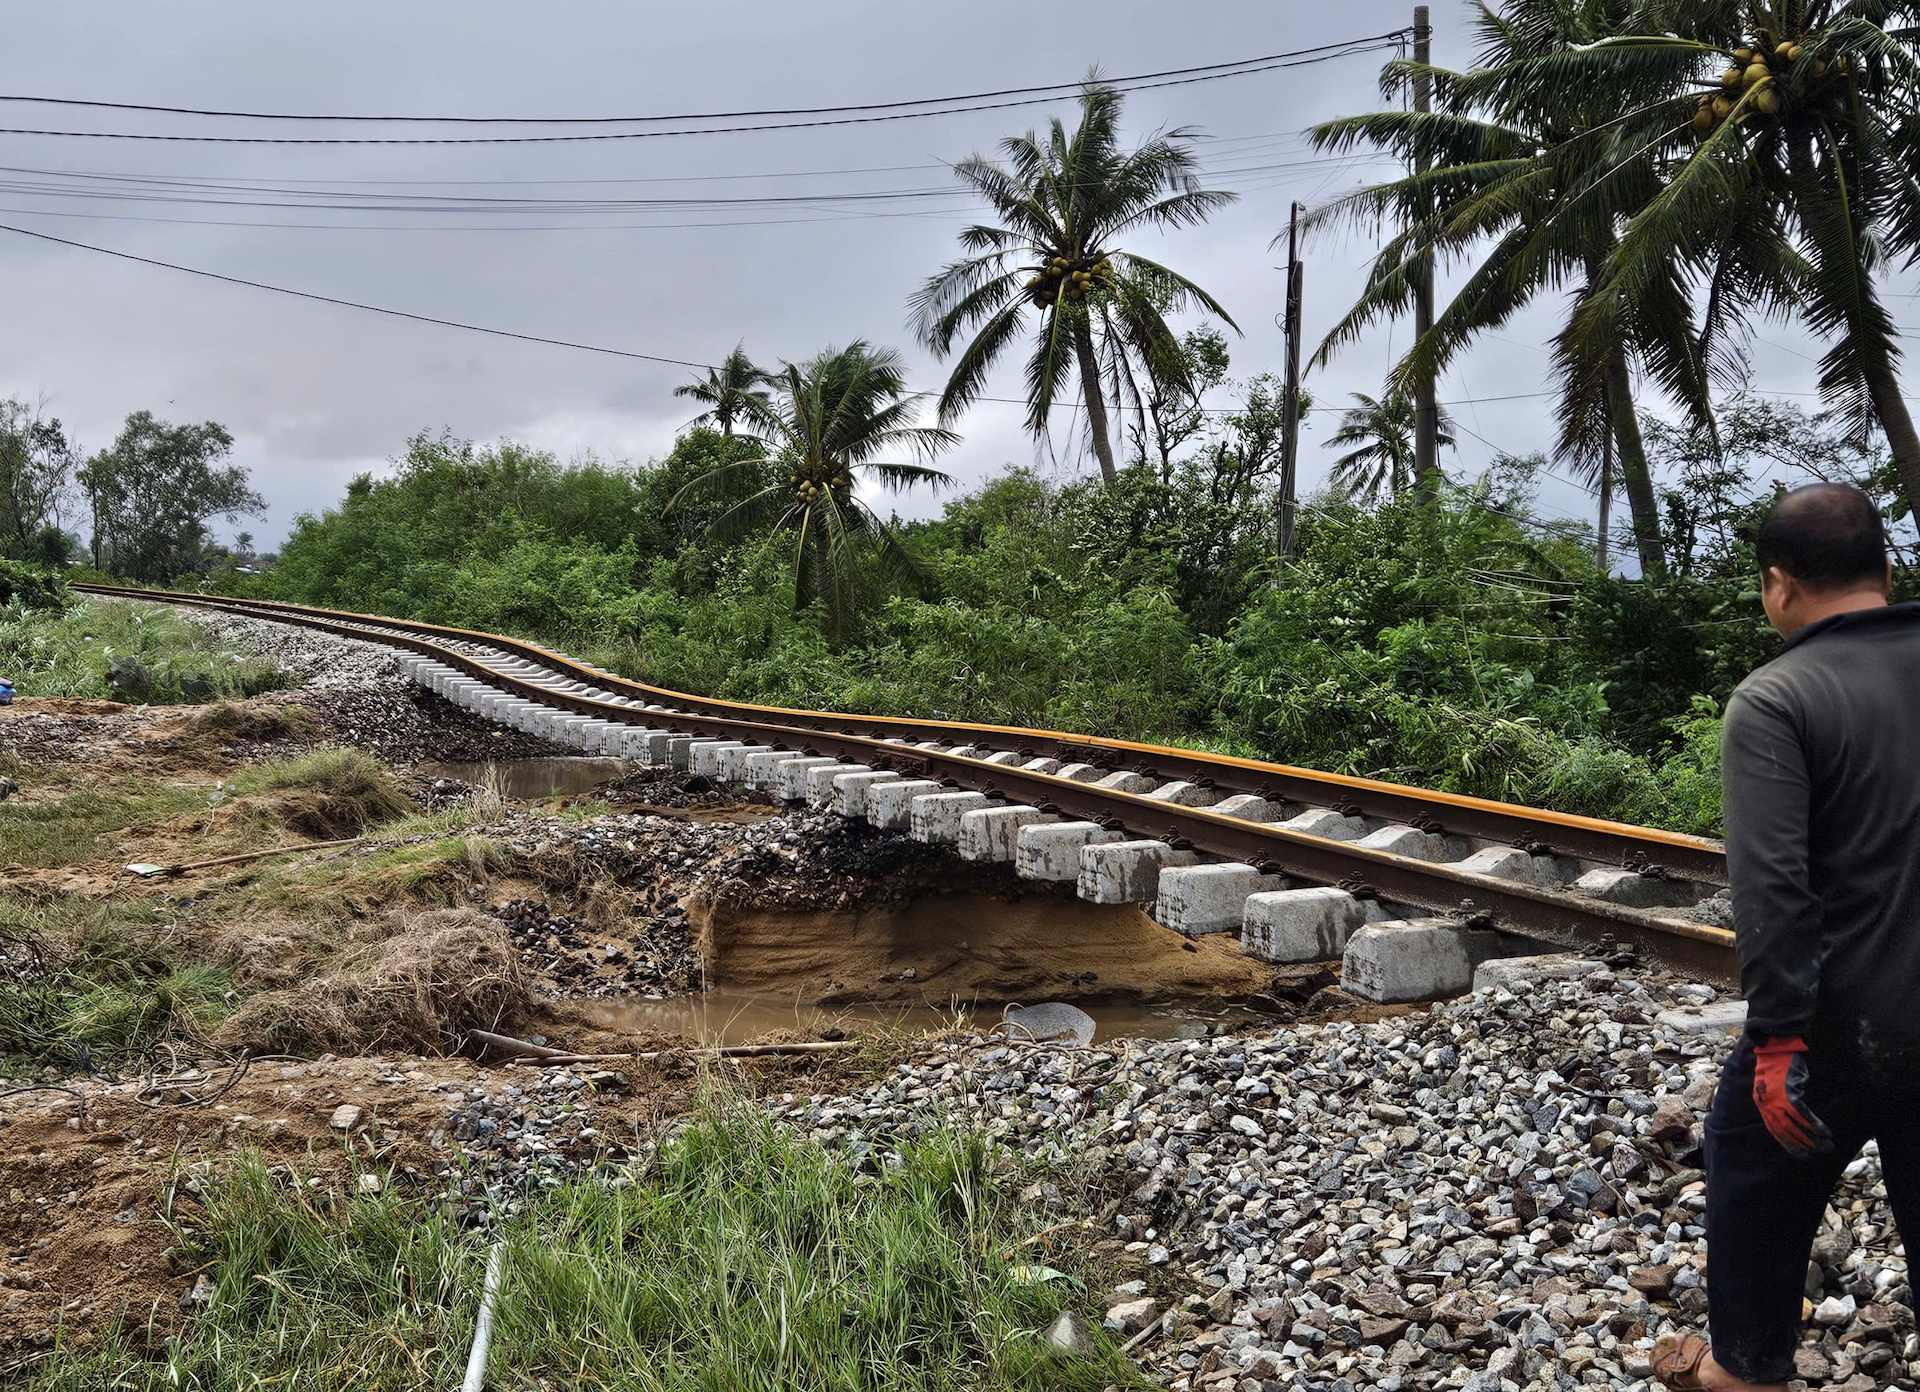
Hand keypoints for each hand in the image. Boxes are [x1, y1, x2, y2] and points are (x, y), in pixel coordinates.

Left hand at [1752, 1036, 1834, 1158]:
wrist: (1775, 1047)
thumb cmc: (1775, 1064)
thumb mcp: (1770, 1085)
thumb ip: (1776, 1101)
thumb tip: (1788, 1116)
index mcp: (1761, 1103)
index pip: (1774, 1129)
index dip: (1787, 1142)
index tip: (1799, 1153)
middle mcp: (1767, 1104)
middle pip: (1785, 1131)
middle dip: (1801, 1146)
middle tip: (1814, 1155)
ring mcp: (1778, 1100)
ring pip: (1795, 1126)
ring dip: (1810, 1139)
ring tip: (1824, 1147)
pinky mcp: (1790, 1094)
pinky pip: (1803, 1115)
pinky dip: (1814, 1126)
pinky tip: (1824, 1134)